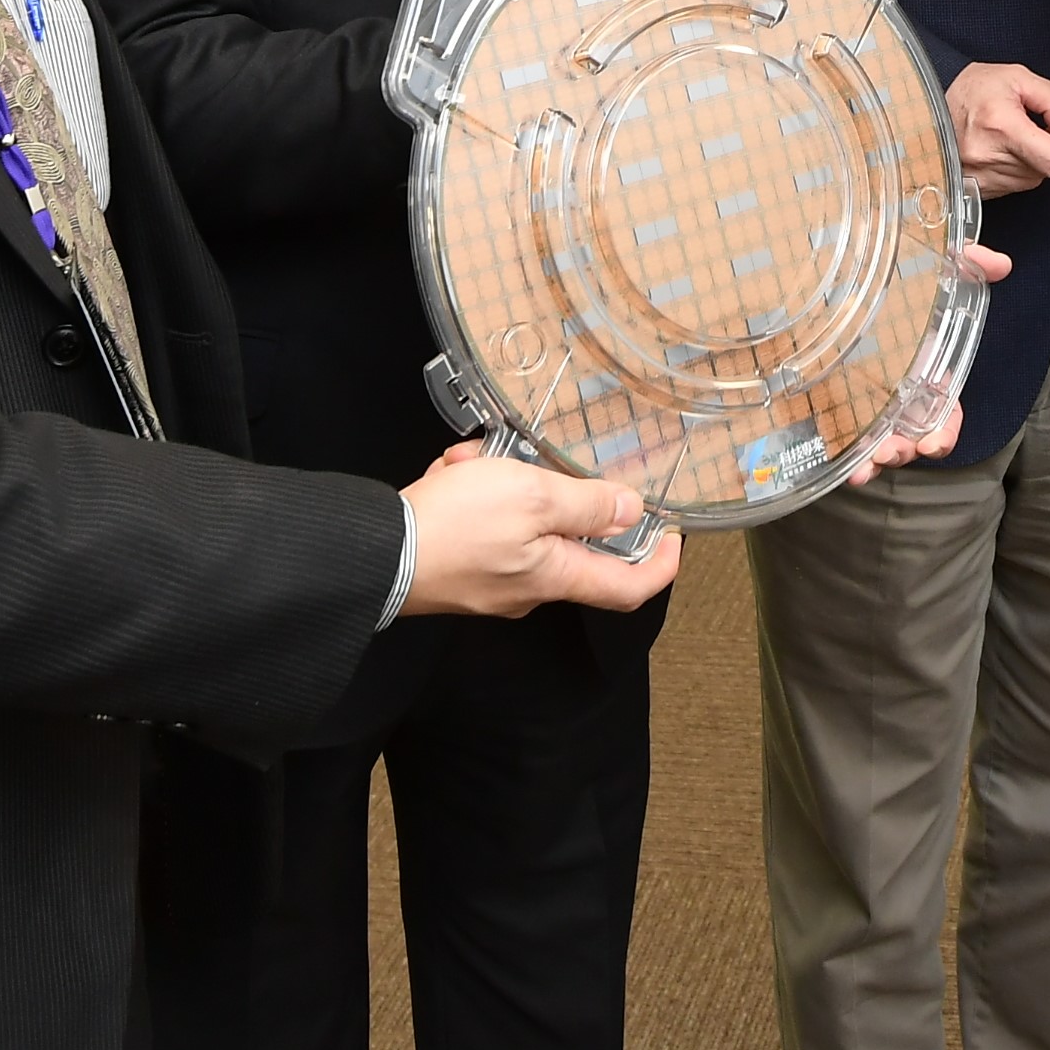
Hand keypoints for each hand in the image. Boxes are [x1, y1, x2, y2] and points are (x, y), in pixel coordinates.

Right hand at [397, 443, 682, 614]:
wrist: (373, 554)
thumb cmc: (453, 528)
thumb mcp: (532, 497)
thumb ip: (587, 505)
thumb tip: (632, 512)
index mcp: (554, 576)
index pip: (628, 589)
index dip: (660, 565)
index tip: (675, 537)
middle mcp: (526, 588)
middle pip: (567, 541)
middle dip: (554, 492)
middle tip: (530, 460)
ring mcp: (489, 581)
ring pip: (518, 521)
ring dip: (502, 481)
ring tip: (474, 460)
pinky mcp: (458, 567)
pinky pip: (481, 523)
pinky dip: (471, 490)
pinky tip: (450, 472)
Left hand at [846, 246, 1015, 476]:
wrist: (867, 275)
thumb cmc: (914, 281)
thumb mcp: (943, 268)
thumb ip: (971, 264)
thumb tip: (998, 263)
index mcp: (932, 373)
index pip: (946, 413)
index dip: (942, 433)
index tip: (932, 444)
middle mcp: (906, 394)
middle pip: (911, 436)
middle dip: (903, 451)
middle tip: (888, 452)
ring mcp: (875, 399)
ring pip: (880, 440)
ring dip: (873, 460)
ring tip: (861, 468)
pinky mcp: (844, 396)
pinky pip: (847, 429)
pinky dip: (844, 449)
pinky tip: (836, 461)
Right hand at [948, 62, 1049, 197]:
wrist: (930, 106)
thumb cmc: (971, 92)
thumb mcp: (1017, 78)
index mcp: (1001, 125)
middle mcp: (989, 155)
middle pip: (1045, 168)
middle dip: (1049, 149)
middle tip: (1035, 129)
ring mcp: (982, 175)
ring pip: (1031, 178)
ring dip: (1031, 159)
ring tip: (1012, 136)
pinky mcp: (978, 187)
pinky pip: (1014, 184)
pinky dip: (1015, 168)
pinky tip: (1001, 148)